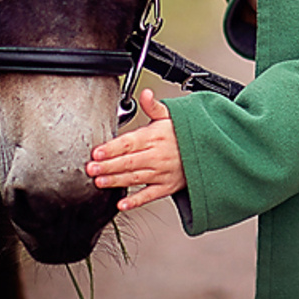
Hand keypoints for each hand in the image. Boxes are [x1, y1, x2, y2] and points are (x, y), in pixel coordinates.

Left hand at [86, 89, 185, 211]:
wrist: (207, 151)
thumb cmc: (183, 133)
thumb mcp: (170, 115)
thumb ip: (153, 106)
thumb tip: (145, 93)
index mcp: (155, 137)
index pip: (130, 142)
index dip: (112, 148)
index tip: (97, 152)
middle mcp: (157, 156)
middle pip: (128, 161)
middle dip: (108, 166)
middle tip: (91, 168)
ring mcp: (162, 173)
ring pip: (135, 178)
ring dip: (116, 181)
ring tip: (99, 182)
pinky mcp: (166, 187)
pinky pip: (149, 196)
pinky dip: (136, 201)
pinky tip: (122, 205)